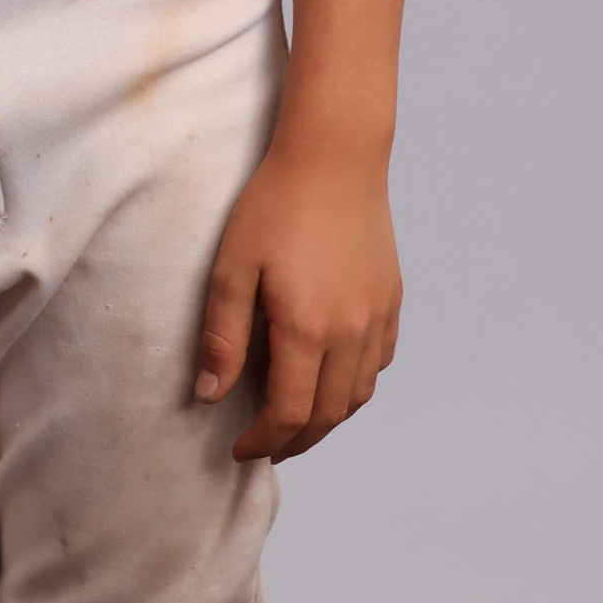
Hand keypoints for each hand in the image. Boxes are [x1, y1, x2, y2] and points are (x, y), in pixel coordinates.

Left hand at [196, 139, 402, 461]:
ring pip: (359, 395)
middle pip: (328, 415)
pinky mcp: (392, 298)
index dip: (263, 441)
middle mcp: (350, 332)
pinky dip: (357, 384)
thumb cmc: (275, 203)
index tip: (240, 448)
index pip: (288, 414)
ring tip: (297, 420)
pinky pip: (379, 362)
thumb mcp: (232, 265)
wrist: (334, 153)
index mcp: (306, 329)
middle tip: (267, 445)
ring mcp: (377, 316)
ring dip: (328, 418)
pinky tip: (334, 377)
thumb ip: (222, 335)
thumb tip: (210, 394)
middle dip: (295, 440)